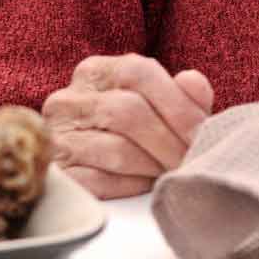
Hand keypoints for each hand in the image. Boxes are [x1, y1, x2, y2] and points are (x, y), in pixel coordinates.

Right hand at [43, 55, 213, 198]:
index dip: (177, 105)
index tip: (202, 133)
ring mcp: (56, 137)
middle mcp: (69, 99)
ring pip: (116, 150)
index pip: (139, 73)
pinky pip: (99, 181)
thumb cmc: (131, 132)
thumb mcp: (156, 104)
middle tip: (191, 161)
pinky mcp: (57, 174)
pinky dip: (130, 185)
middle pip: (128, 112)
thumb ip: (181, 94)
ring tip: (171, 173)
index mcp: (96, 72)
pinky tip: (144, 185)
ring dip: (153, 166)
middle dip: (169, 141)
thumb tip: (192, 82)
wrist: (82, 165)